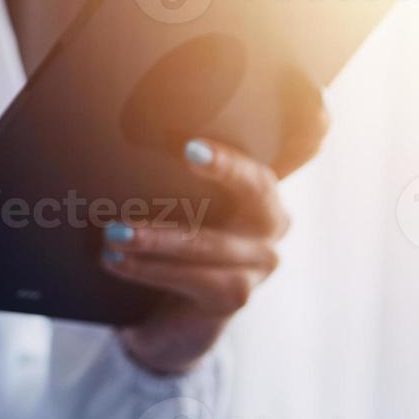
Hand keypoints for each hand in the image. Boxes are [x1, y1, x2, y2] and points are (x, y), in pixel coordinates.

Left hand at [100, 95, 329, 375]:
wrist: (168, 318)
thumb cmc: (168, 242)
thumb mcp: (172, 199)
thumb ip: (169, 166)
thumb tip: (121, 118)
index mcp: (258, 183)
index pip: (296, 143)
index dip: (304, 117)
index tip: (280, 100)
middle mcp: (271, 217)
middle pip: (258, 184)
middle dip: (226, 165)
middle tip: (187, 149)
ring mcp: (260, 259)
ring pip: (211, 242)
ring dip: (157, 237)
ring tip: (114, 231)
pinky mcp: (236, 294)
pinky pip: (195, 278)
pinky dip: (149, 269)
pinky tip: (116, 261)